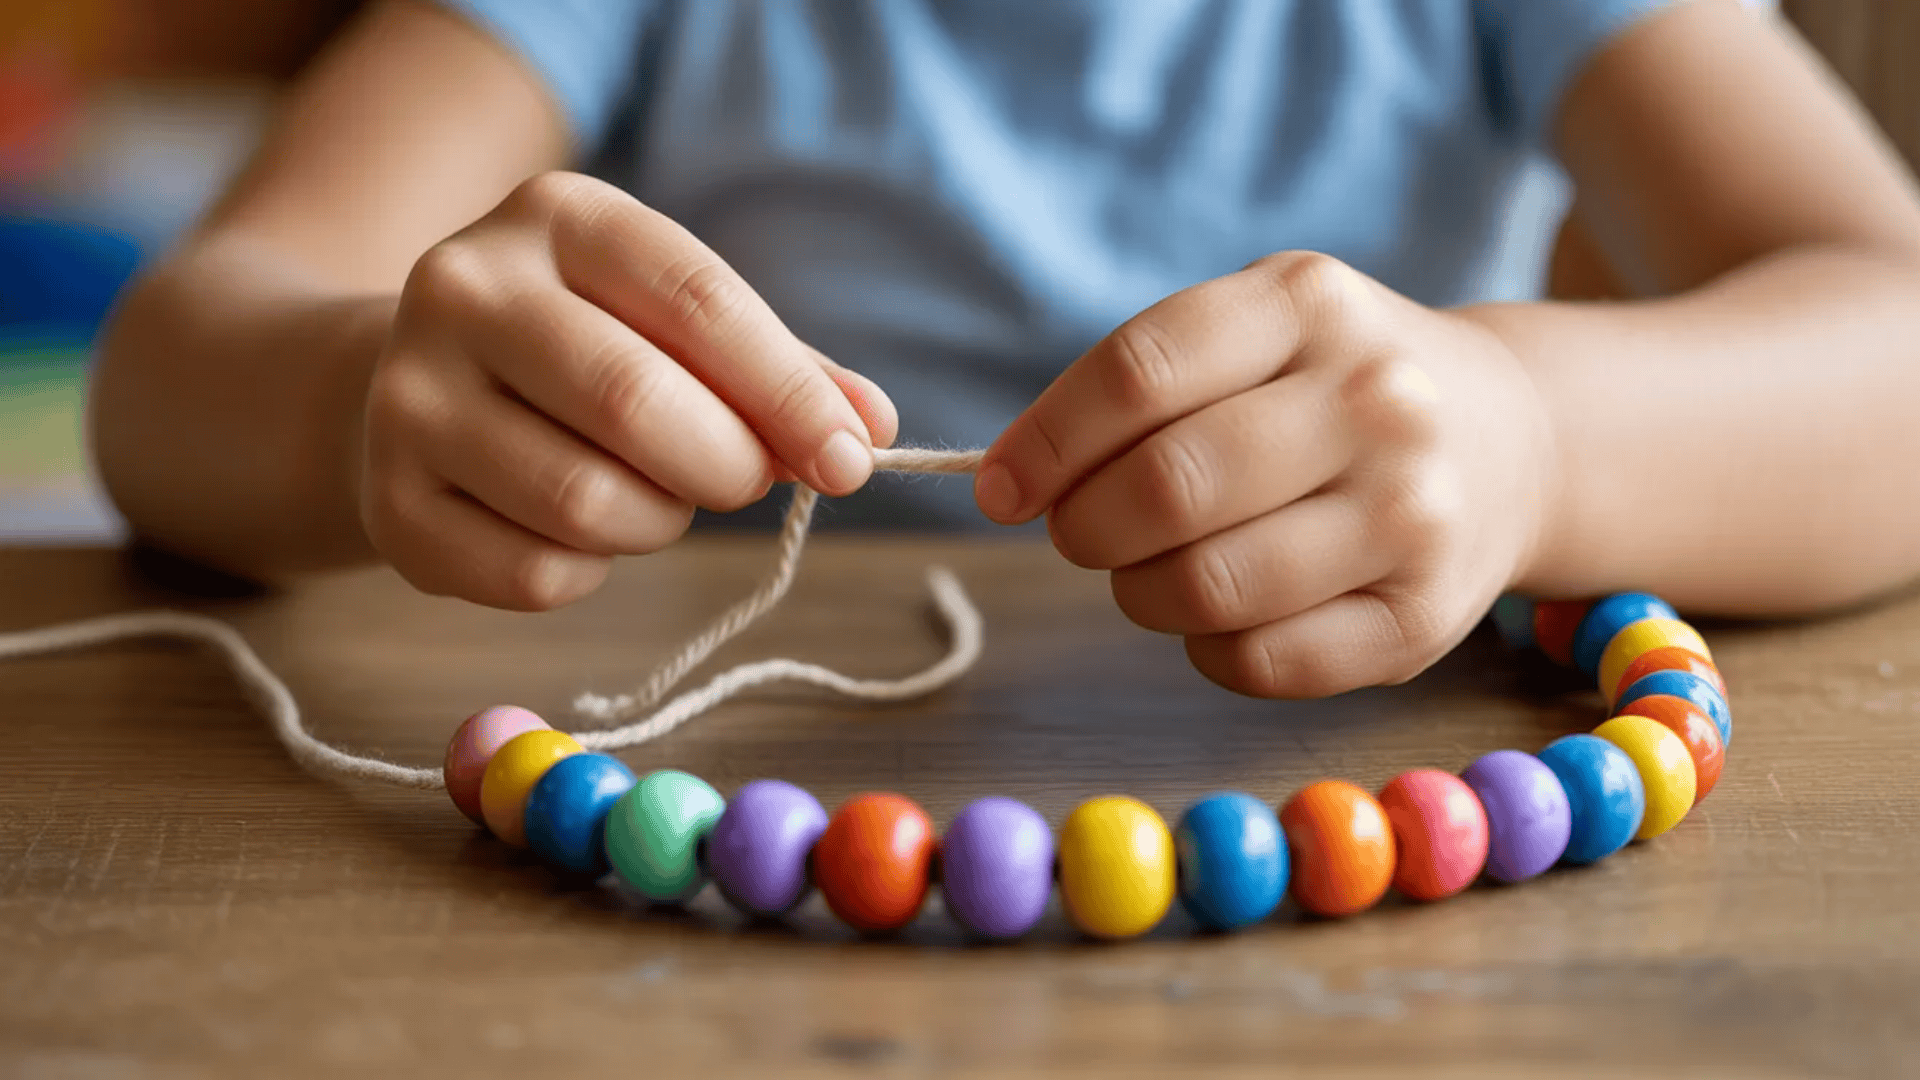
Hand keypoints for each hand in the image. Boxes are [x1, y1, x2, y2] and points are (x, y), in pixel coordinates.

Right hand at [361, 172, 896, 609]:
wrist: (400, 381)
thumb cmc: (582, 350)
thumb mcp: (675, 322)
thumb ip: (779, 370)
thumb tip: (868, 429)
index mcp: (558, 216)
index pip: (699, 300)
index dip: (790, 392)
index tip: (851, 458)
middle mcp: (465, 288)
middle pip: (635, 402)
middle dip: (728, 465)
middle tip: (747, 482)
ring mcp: (410, 397)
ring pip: (585, 502)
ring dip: (657, 521)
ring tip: (651, 495)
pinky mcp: (389, 504)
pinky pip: (536, 575)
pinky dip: (591, 572)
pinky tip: (578, 533)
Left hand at [975, 252, 1552, 697]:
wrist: (1511, 441)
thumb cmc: (1331, 387)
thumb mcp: (1254, 330)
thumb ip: (1136, 385)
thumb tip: (1007, 481)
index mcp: (1310, 305)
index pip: (1138, 374)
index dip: (1044, 443)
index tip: (999, 487)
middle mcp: (1377, 400)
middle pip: (1165, 488)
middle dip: (1085, 526)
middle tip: (1081, 532)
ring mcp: (1412, 514)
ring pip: (1205, 587)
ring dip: (1140, 592)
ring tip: (1153, 568)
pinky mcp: (1422, 619)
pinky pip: (1258, 662)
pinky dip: (1206, 647)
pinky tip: (1223, 612)